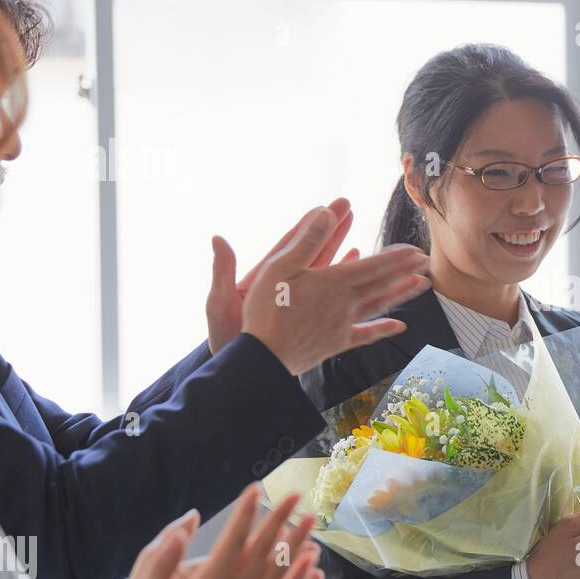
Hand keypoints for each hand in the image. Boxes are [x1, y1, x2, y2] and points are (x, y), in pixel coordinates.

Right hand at [126, 484, 325, 578]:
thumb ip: (162, 558)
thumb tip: (186, 523)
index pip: (234, 537)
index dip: (247, 510)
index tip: (257, 488)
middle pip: (264, 550)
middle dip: (281, 518)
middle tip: (297, 494)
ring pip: (281, 573)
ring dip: (298, 543)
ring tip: (312, 521)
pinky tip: (311, 564)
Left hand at [207, 198, 356, 353]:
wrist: (240, 371)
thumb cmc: (225, 339)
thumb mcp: (220, 302)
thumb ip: (222, 270)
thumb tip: (217, 237)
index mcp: (267, 278)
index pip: (293, 244)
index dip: (310, 225)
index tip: (326, 207)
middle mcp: (287, 288)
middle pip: (314, 253)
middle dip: (332, 230)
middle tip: (350, 209)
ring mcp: (300, 305)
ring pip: (328, 276)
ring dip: (344, 258)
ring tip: (362, 242)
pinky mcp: (310, 324)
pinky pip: (334, 304)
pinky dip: (348, 292)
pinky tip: (361, 284)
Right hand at [240, 208, 431, 374]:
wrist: (264, 356)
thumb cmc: (268, 308)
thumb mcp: (281, 266)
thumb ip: (307, 239)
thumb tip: (326, 212)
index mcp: (334, 281)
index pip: (374, 266)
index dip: (396, 258)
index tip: (416, 251)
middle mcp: (346, 302)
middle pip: (382, 283)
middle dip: (406, 271)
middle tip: (426, 262)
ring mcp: (344, 324)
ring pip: (380, 305)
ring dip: (402, 294)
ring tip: (422, 285)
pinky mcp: (337, 343)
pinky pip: (366, 334)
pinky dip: (383, 329)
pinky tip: (400, 326)